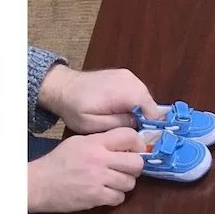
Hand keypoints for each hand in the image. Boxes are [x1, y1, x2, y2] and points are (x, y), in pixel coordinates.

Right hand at [27, 128, 146, 212]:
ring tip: (112, 183)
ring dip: (124, 184)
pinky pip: (120, 198)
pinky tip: (105, 193)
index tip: (134, 151)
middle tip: (125, 170)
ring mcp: (98, 179)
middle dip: (134, 168)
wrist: (40, 183)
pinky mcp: (96, 196)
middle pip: (136, 163)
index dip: (137, 145)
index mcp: (94, 142)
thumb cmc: (59, 162)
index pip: (129, 136)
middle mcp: (99, 159)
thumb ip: (101, 142)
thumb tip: (125, 146)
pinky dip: (115, 197)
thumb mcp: (78, 143)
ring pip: (130, 183)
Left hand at [38, 63, 164, 133]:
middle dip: (146, 119)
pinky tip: (123, 111)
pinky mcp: (125, 76)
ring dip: (141, 112)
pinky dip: (136, 103)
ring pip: (147, 99)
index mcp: (122, 92)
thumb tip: (140, 125)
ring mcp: (128, 76)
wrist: (62, 87)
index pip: (151, 110)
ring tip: (126, 122)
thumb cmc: (75, 108)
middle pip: (151, 104)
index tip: (143, 137)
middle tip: (133, 132)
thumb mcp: (94, 124)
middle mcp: (129, 80)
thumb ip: (119, 124)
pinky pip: (139, 93)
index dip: (151, 126)